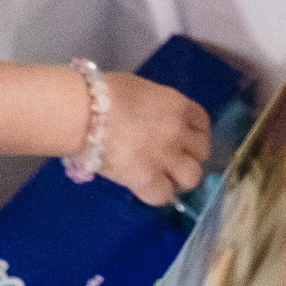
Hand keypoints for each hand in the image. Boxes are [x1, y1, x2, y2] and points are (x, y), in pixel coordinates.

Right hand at [95, 73, 211, 205]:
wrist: (82, 112)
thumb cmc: (102, 92)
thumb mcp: (139, 90)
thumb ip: (155, 107)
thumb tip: (152, 119)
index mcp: (176, 105)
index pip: (202, 123)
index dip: (196, 134)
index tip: (186, 140)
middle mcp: (178, 131)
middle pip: (202, 151)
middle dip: (189, 156)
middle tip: (172, 160)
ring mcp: (165, 157)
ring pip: (192, 177)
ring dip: (179, 178)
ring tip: (163, 177)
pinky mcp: (147, 179)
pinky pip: (164, 195)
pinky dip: (157, 194)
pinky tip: (146, 188)